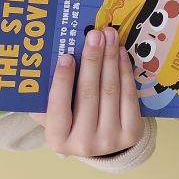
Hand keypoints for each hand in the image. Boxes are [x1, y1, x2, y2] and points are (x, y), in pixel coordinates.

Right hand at [29, 27, 143, 156]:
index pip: (59, 106)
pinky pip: (129, 96)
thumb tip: (48, 58)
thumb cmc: (68, 120)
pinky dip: (125, 71)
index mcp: (57, 139)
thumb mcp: (51, 112)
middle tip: (94, 35)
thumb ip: (46, 92)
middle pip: (88, 94)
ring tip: (109, 36)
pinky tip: (120, 53)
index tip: (66, 55)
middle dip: (92, 60)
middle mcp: (84, 144)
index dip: (63, 80)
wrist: (98, 143)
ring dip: (110, 59)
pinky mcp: (132, 133)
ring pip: (110, 91)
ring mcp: (110, 140)